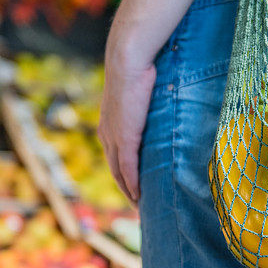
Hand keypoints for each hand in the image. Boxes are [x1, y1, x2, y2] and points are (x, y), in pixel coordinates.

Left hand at [98, 50, 155, 204]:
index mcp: (109, 124)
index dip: (123, 174)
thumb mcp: (140, 94)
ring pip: (119, 173)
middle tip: (137, 204)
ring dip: (128, 190)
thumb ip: (145, 107)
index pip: (115, 156)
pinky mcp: (124, 137)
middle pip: (115, 170)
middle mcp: (107, 134)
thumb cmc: (137, 70)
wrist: (128, 61)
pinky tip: (139, 195)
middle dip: (125, 189)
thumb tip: (160, 107)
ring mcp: (113, 137)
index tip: (133, 187)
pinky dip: (132, 183)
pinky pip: (127, 167)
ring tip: (139, 205)